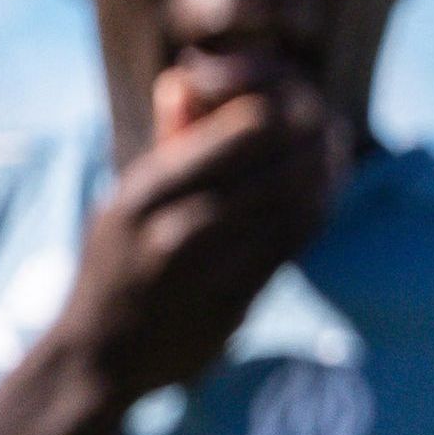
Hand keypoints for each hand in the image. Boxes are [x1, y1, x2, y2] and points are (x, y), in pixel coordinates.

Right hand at [61, 82, 348, 399]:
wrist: (99, 356)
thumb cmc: (116, 263)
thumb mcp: (123, 197)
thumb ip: (164, 143)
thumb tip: (190, 78)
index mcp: (145, 191)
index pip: (240, 129)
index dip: (281, 109)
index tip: (298, 98)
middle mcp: (174, 228)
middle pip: (274, 165)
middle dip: (311, 139)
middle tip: (330, 124)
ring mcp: (207, 271)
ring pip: (291, 207)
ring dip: (322, 176)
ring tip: (334, 154)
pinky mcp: (234, 304)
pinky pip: (289, 247)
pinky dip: (313, 215)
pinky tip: (324, 197)